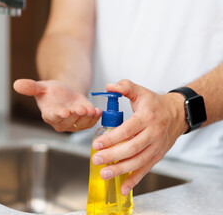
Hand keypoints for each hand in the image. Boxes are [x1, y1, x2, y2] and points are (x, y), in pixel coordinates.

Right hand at [13, 79, 100, 131]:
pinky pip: (89, 123)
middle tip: (81, 108)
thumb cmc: (52, 92)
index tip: (64, 112)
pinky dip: (94, 118)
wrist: (65, 94)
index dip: (59, 115)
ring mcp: (72, 124)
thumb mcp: (41, 87)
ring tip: (92, 110)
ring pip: (80, 124)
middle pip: (68, 121)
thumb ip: (30, 87)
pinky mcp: (83, 123)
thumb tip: (16, 84)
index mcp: (49, 114)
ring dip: (87, 118)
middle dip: (75, 115)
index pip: (53, 117)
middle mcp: (60, 122)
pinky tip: (98, 111)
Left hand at [91, 79, 187, 195]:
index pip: (127, 130)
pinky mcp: (157, 156)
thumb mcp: (140, 91)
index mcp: (147, 118)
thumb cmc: (154, 103)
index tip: (97, 144)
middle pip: (131, 149)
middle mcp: (153, 134)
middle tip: (96, 159)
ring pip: (138, 162)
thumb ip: (124, 86)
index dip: (111, 139)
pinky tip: (122, 188)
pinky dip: (134, 180)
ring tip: (104, 173)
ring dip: (120, 170)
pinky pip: (145, 170)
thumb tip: (109, 87)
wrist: (177, 114)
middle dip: (112, 156)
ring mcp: (156, 147)